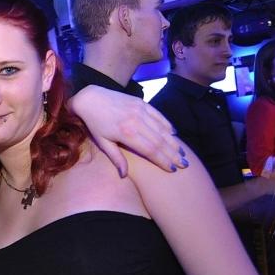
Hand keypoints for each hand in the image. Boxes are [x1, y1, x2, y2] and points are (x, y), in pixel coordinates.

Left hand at [68, 85, 186, 176]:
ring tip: (182, 153)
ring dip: (173, 141)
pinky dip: (167, 125)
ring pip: (162, 129)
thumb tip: (124, 176)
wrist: (91, 99)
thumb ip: (116, 158)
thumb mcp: (102, 143)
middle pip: (160, 141)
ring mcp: (140, 110)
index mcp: (126, 133)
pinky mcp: (141, 102)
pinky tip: (174, 134)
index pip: (150, 150)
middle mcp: (136, 121)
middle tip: (183, 164)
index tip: (172, 169)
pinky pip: (158, 116)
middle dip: (173, 154)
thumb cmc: (95, 124)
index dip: (162, 160)